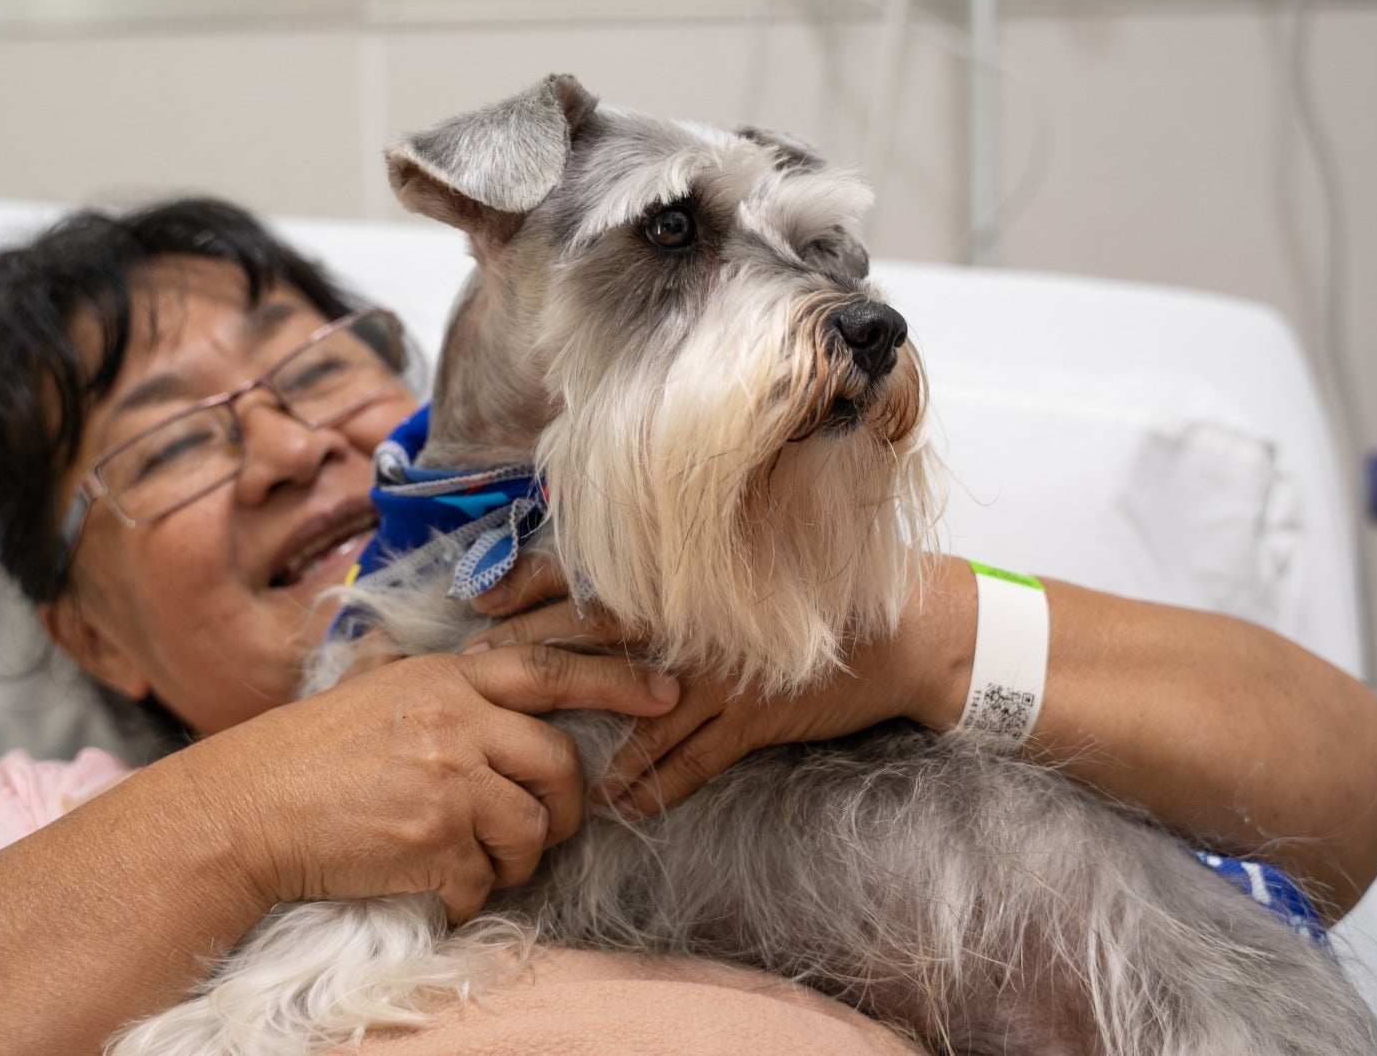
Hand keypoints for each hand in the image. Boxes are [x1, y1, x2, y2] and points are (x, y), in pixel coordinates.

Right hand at [192, 644, 678, 922]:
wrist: (244, 810)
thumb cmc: (306, 754)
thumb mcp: (377, 690)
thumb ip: (440, 685)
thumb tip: (491, 683)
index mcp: (446, 678)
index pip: (551, 668)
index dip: (617, 677)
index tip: (668, 690)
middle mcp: (454, 721)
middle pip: (558, 764)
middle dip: (567, 806)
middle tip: (550, 826)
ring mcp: (446, 782)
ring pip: (530, 830)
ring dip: (516, 857)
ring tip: (477, 859)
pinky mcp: (432, 842)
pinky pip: (485, 879)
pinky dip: (469, 892)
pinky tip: (432, 882)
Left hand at [465, 557, 926, 818]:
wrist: (901, 630)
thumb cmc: (820, 592)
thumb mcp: (748, 573)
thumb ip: (685, 576)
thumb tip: (618, 581)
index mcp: (687, 580)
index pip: (593, 573)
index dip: (530, 581)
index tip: (477, 595)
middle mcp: (693, 622)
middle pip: (590, 636)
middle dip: (530, 655)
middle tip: (476, 674)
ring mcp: (720, 672)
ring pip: (634, 710)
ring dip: (583, 735)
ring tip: (533, 758)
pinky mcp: (752, 717)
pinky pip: (692, 758)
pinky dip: (655, 782)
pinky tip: (622, 803)